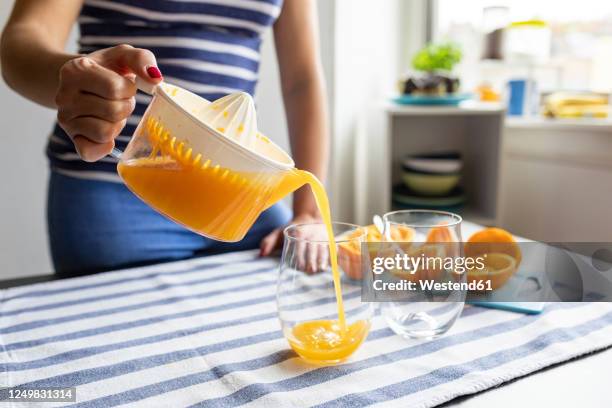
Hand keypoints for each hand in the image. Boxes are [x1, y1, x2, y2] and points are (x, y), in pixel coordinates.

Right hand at [55, 44, 162, 161]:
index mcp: (74, 71)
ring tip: (111, 112)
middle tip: (118, 99)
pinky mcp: (73, 139)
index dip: (127, 88)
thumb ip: (141, 59)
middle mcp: (64, 96)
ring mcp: (66, 119)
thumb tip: (155, 79)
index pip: (113, 88)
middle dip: (125, 106)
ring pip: (106, 132)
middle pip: (113, 112)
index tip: (122, 84)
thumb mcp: (122, 55)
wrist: (81, 81)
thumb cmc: (107, 68)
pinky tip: (106, 134)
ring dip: (118, 123)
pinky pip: (91, 152)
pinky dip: (104, 147)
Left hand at [260, 213, 329, 272]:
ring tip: (321, 269)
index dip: (300, 256)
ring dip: (323, 259)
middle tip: (311, 271)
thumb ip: (268, 242)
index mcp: (299, 232)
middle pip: (313, 248)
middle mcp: (312, 234)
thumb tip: (261, 254)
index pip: (300, 245)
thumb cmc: (292, 229)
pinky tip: (333, 265)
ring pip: (324, 248)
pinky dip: (333, 256)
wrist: (310, 217)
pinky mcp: (329, 239)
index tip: (300, 266)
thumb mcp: (278, 232)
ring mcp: (322, 236)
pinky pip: (332, 248)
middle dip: (312, 259)